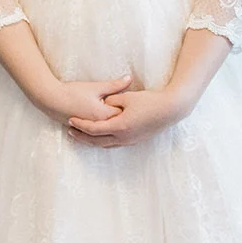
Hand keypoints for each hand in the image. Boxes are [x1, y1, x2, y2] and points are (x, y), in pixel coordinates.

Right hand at [41, 73, 131, 127]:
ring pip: (108, 130)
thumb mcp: (96, 87)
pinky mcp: (84, 130)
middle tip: (134, 110)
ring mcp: (91, 130)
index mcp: (103, 115)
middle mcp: (98, 126)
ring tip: (123, 119)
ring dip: (115, 124)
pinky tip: (109, 124)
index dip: (130, 108)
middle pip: (117, 124)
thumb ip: (114, 85)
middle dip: (124, 117)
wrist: (51, 100)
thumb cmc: (73, 92)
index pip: (123, 114)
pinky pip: (99, 132)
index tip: (136, 102)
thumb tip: (130, 79)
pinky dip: (105, 128)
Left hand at [67, 85, 190, 147]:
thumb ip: (112, 99)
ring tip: (82, 136)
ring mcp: (130, 141)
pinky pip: (115, 144)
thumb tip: (104, 101)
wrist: (170, 110)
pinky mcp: (136, 140)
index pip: (94, 129)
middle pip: (97, 141)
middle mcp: (123, 137)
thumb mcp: (128, 97)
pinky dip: (104, 141)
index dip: (81, 125)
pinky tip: (101, 137)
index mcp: (120, 126)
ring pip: (106, 145)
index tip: (71, 120)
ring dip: (93, 141)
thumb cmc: (150, 102)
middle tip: (71, 132)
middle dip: (82, 137)